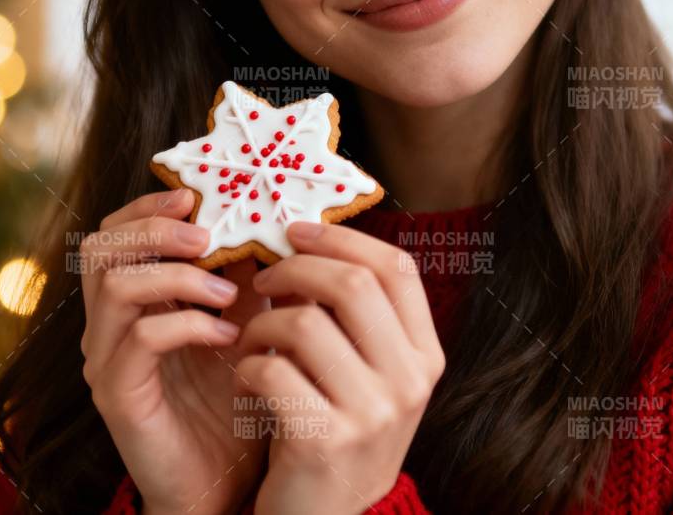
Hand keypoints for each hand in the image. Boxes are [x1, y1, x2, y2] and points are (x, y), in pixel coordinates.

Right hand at [80, 188, 271, 514]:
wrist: (223, 484)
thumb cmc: (234, 401)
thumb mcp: (248, 324)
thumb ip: (252, 276)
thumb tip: (278, 220)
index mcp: (134, 302)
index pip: (116, 232)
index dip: (148, 207)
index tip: (193, 197)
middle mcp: (108, 326)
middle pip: (100, 248)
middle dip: (153, 228)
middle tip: (207, 236)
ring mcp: (107, 359)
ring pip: (115, 286)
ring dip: (177, 275)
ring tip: (228, 290)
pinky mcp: (118, 394)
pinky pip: (140, 339)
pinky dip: (187, 324)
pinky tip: (227, 335)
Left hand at [233, 221, 445, 514]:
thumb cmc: (335, 431)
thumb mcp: (369, 376)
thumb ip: (357, 318)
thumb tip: (314, 241)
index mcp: (425, 357)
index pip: (397, 269)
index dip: (343, 239)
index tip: (298, 230)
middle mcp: (409, 382)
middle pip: (353, 285)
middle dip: (295, 268)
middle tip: (264, 277)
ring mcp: (372, 414)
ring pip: (304, 324)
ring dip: (262, 322)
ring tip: (250, 339)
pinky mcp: (324, 441)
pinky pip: (272, 371)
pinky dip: (247, 365)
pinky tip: (246, 379)